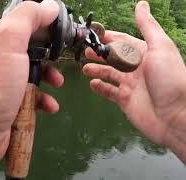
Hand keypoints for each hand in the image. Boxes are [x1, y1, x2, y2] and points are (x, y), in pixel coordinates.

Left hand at [0, 0, 61, 171]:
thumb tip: (50, 6)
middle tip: (61, 61)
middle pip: (31, 50)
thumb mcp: (7, 42)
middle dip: (49, 55)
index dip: (46, 26)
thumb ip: (27, 18)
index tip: (64, 34)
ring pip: (33, 75)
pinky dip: (43, 100)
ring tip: (57, 85)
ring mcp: (2, 84)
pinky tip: (48, 107)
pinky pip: (31, 97)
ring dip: (49, 79)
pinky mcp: (8, 105)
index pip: (24, 23)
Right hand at [83, 0, 185, 155]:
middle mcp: (137, 68)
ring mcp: (130, 85)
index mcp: (146, 54)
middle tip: (85, 51)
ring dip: (97, 69)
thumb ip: (148, 27)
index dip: (110, 37)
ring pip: (109, 74)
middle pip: (114, 58)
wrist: (176, 116)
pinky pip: (109, 92)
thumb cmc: (169, 79)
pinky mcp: (125, 100)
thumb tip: (141, 4)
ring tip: (85, 68)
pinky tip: (93, 83)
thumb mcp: (159, 47)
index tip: (94, 34)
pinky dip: (100, 87)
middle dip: (100, 54)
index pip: (124, 42)